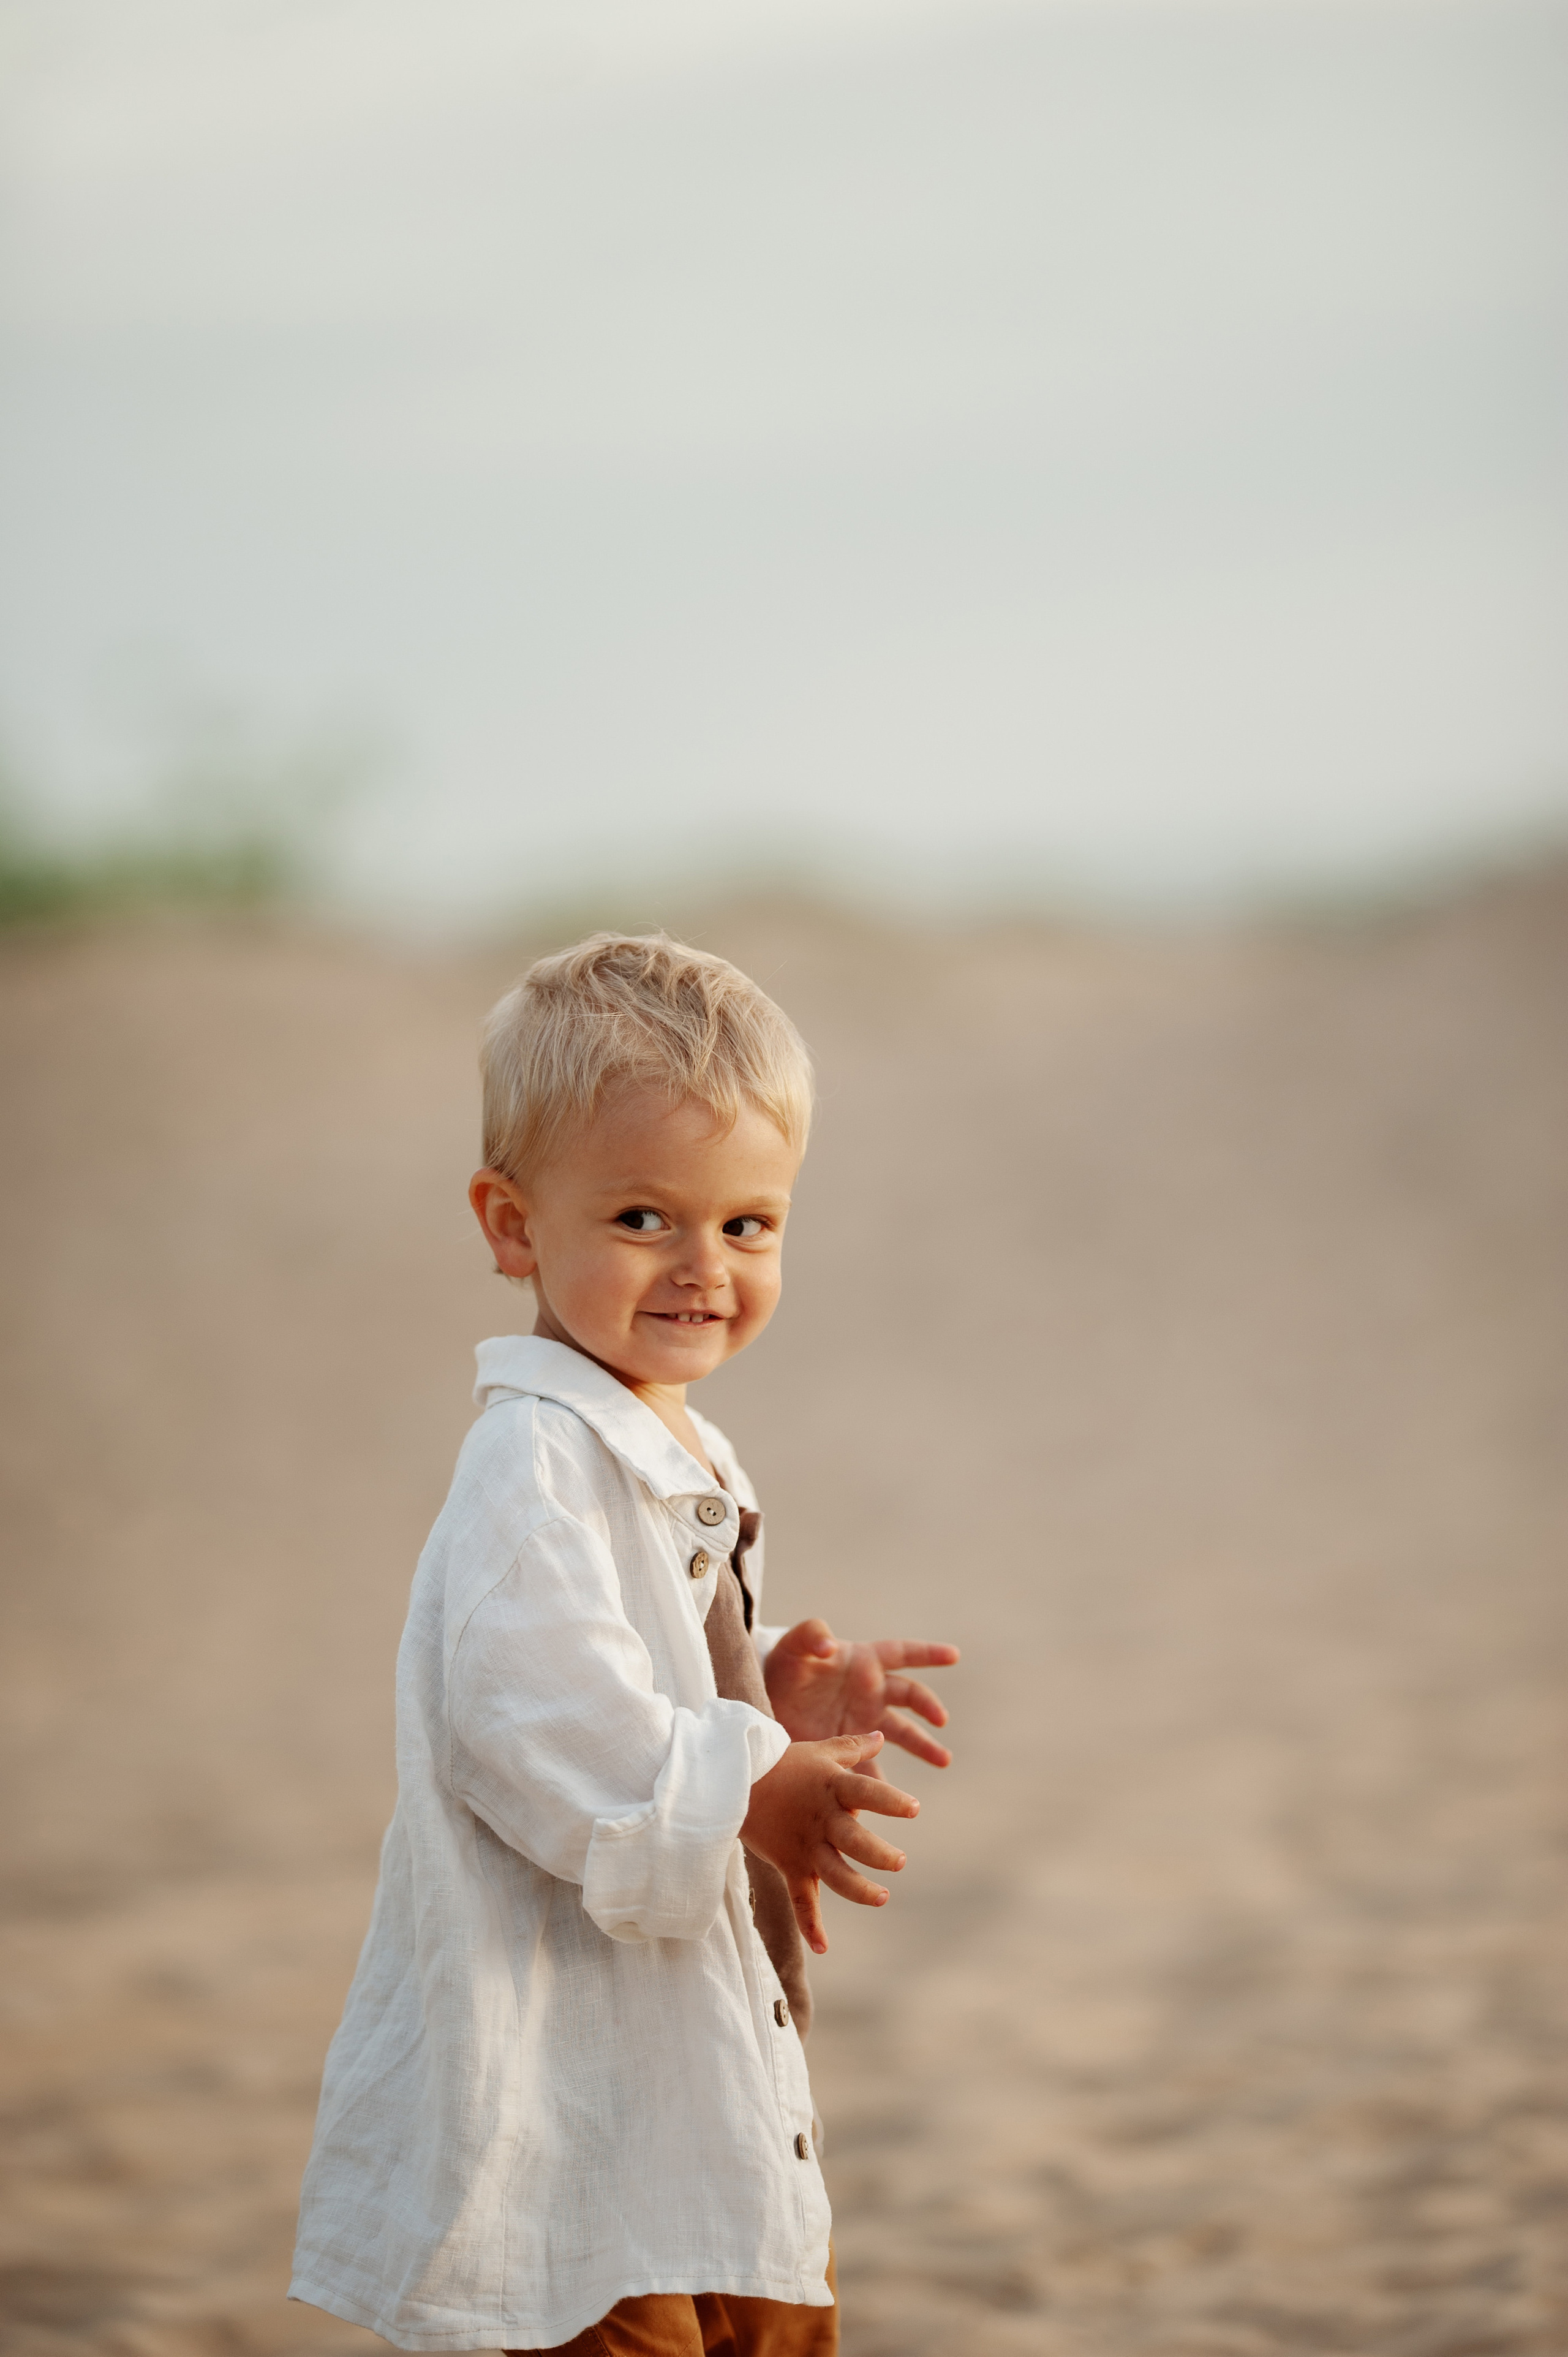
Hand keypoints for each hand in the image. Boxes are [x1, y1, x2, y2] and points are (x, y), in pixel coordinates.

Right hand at [741, 1730, 918, 1953]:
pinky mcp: (790, 1866)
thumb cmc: (781, 1763)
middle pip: (853, 1839)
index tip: (914, 1809)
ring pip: (834, 1873)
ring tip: (881, 1898)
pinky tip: (823, 1947)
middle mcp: (822, 1819)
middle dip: (877, 1853)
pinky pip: (800, 1900)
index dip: (890, 1800)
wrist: (732, 1782)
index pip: (866, 1792)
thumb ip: (853, 1747)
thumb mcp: (819, 1751)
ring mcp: (805, 1845)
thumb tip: (881, 1736)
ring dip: (858, 1889)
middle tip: (899, 1862)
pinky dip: (809, 1926)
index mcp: (832, 1788)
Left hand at [763, 1620, 959, 1770]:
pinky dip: (880, 1783)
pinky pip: (871, 1767)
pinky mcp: (849, 1749)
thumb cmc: (782, 1665)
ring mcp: (862, 1722)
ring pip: (900, 1734)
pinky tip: (892, 1798)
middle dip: (929, 1707)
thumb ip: (811, 1636)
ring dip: (924, 1745)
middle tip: (941, 1721)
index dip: (927, 1653)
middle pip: (909, 1697)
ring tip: (943, 1760)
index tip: (954, 1655)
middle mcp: (870, 1692)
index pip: (902, 1654)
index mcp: (863, 1662)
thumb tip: (829, 1646)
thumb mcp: (792, 1646)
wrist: (763, 1703)